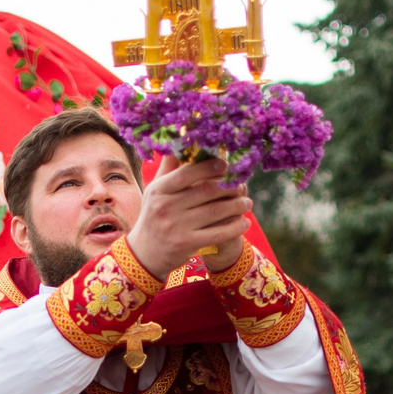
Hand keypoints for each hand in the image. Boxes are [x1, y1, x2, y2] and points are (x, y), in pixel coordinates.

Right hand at [129, 157, 253, 277]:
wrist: (145, 253)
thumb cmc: (155, 216)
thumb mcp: (155, 192)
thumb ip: (169, 168)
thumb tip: (181, 141)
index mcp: (159, 189)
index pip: (186, 173)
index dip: (209, 167)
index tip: (226, 165)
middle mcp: (165, 206)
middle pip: (206, 191)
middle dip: (229, 187)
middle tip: (242, 185)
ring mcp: (176, 226)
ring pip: (215, 211)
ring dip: (237, 206)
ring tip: (247, 202)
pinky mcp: (186, 244)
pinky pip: (217, 233)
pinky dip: (235, 227)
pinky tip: (245, 222)